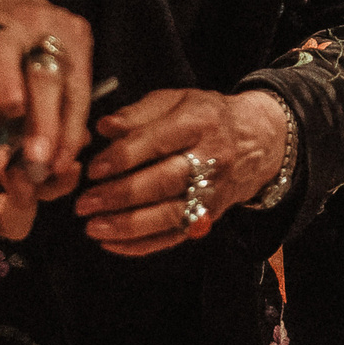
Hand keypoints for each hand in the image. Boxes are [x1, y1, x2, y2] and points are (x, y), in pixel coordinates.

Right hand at [0, 0, 93, 197]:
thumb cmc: (30, 49)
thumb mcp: (51, 72)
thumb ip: (55, 112)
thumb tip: (54, 165)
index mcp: (74, 41)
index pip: (77, 92)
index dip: (69, 132)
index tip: (56, 166)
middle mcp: (44, 26)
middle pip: (47, 74)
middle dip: (43, 119)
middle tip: (35, 157)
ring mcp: (5, 18)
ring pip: (6, 50)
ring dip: (8, 85)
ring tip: (9, 113)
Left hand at [75, 88, 290, 256]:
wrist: (258, 141)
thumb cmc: (206, 117)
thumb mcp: (176, 100)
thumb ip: (138, 112)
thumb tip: (104, 127)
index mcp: (199, 123)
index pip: (158, 141)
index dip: (123, 157)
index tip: (93, 169)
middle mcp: (211, 159)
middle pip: (165, 182)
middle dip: (121, 195)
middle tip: (85, 203)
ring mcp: (213, 192)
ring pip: (171, 215)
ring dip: (129, 225)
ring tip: (94, 228)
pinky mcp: (210, 216)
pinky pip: (175, 236)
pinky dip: (142, 245)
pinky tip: (112, 244)